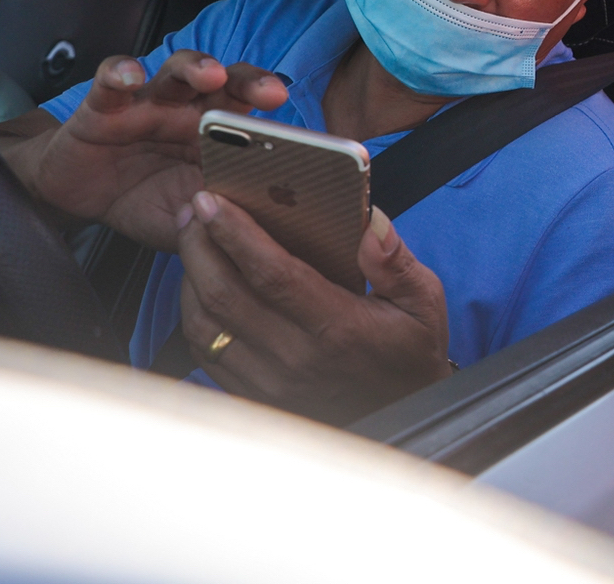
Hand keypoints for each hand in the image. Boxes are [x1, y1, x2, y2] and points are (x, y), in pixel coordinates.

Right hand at [14, 52, 287, 250]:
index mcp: (216, 136)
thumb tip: (252, 234)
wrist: (80, 197)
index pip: (254, 116)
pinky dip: (119, 73)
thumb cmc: (143, 201)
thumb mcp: (182, 220)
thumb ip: (213, 223)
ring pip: (177, 71)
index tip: (301, 131)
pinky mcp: (103, 106)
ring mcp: (148, 103)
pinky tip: (131, 76)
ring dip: (196, 69)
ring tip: (210, 76)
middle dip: (250, 82)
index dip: (277, 123)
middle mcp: (189, 111)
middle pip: (227, 83)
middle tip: (269, 93)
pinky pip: (111, 80)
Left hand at [176, 192, 451, 424]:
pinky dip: (193, 313)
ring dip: (190, 276)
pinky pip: (205, 353)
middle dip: (200, 244)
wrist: (404, 414)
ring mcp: (269, 382)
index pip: (272, 274)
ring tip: (194, 239)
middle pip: (224, 294)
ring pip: (204, 324)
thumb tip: (369, 222)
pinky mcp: (254, 395)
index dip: (236, 233)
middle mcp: (296, 358)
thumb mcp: (423, 302)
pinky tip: (200, 285)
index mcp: (338, 328)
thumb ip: (395, 262)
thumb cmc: (410, 353)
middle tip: (195, 209)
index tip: (213, 200)